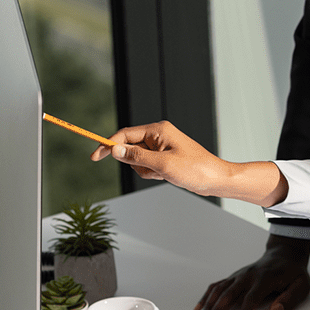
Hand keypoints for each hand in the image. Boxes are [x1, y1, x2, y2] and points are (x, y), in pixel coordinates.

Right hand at [91, 121, 287, 205]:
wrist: (216, 180)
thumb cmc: (195, 170)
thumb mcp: (163, 165)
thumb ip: (136, 157)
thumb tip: (114, 149)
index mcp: (158, 130)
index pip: (125, 134)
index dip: (108, 145)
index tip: (94, 157)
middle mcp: (159, 135)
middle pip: (130, 147)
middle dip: (136, 163)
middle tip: (155, 171)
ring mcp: (162, 146)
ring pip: (138, 159)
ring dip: (145, 170)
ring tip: (164, 174)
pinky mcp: (165, 157)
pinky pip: (148, 165)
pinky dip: (152, 173)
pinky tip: (167, 176)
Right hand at [195, 235, 309, 309]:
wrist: (283, 255)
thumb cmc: (293, 273)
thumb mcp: (301, 285)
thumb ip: (290, 298)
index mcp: (265, 278)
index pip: (252, 297)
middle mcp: (248, 275)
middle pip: (229, 294)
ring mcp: (239, 275)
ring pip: (220, 289)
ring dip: (208, 305)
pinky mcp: (234, 276)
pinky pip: (217, 285)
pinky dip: (206, 296)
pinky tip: (198, 308)